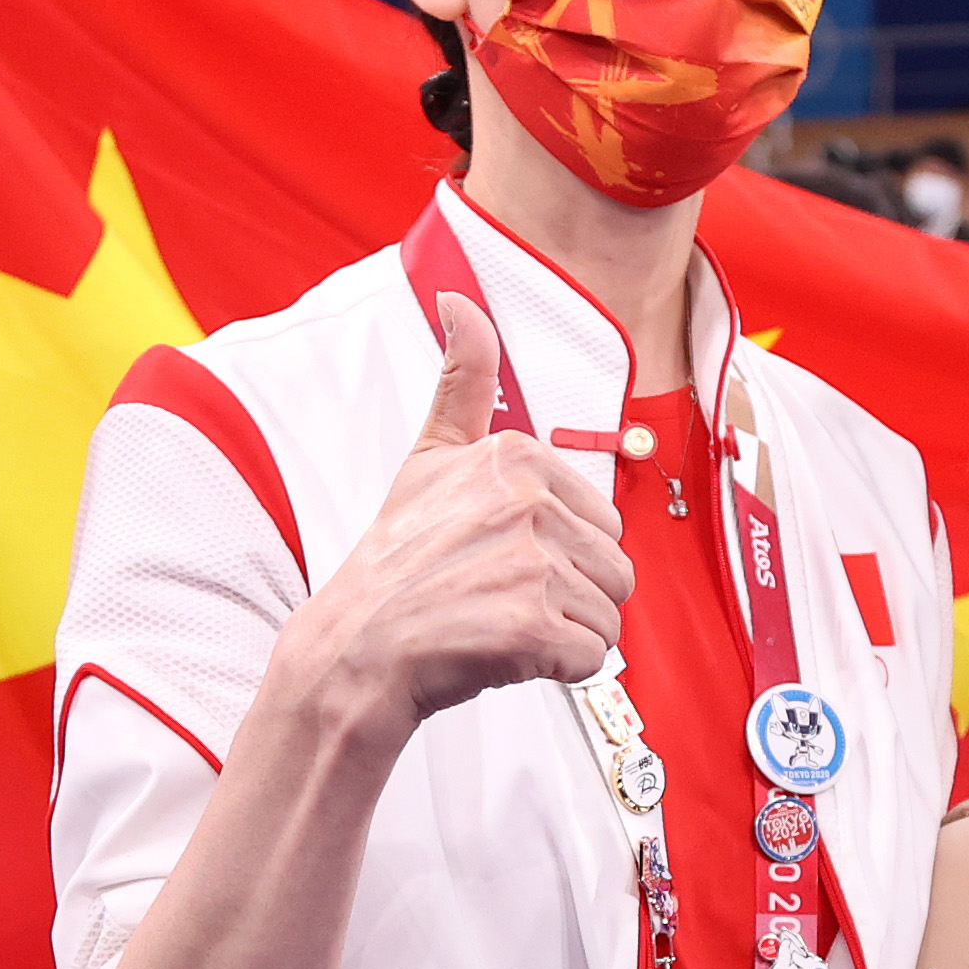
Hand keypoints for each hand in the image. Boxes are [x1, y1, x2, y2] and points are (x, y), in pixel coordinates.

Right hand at [278, 296, 633, 739]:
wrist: (354, 649)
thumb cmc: (395, 564)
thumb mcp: (429, 456)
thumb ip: (463, 378)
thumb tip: (459, 299)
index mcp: (516, 458)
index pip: (600, 520)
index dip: (559, 552)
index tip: (498, 557)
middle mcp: (528, 503)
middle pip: (613, 568)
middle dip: (567, 596)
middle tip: (498, 597)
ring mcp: (531, 564)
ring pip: (608, 615)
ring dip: (562, 635)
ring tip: (499, 624)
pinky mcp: (532, 625)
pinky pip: (591, 657)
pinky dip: (555, 669)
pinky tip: (505, 653)